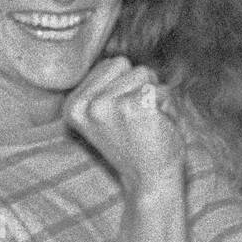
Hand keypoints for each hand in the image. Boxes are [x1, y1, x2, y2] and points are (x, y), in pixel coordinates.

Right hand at [64, 56, 182, 192]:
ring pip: (144, 72)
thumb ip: (105, 88)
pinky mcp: (133, 106)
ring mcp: (106, 105)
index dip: (125, 86)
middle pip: (124, 63)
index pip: (108, 65)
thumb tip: (117, 60)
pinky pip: (162, 88)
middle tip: (137, 120)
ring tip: (147, 123)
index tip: (122, 117)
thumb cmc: (136, 144)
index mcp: (73, 106)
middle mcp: (84, 105)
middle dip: (139, 86)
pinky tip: (158, 127)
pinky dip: (169, 106)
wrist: (150, 181)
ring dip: (155, 96)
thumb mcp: (107, 115)